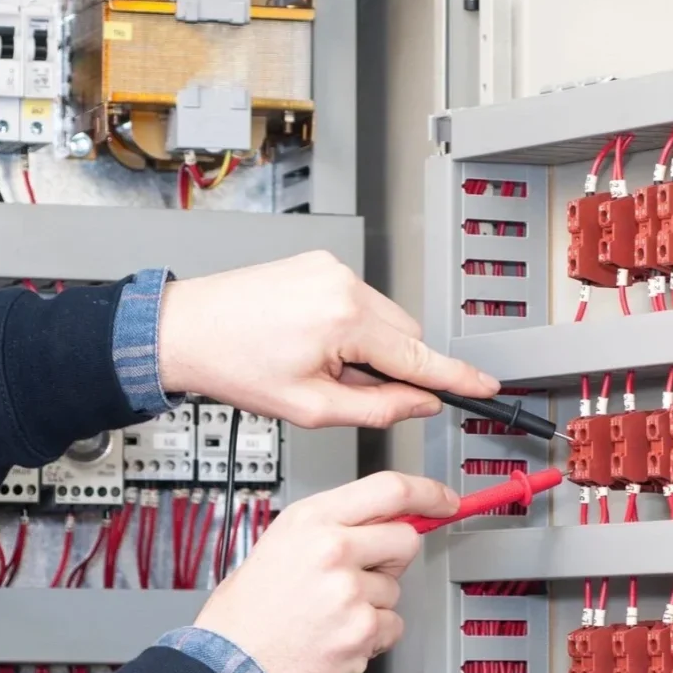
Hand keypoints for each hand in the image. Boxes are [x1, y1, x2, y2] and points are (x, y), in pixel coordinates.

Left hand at [158, 250, 498, 427]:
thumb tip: (419, 402)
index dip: (456, 377)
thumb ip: (377, 408)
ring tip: (319, 366)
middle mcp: (344, 284)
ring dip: (370, 349)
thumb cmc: (234, 366)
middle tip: (349, 391)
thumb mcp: (312, 409)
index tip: (486, 386)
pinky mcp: (319, 263)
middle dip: (393, 368)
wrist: (186, 331)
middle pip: (406, 336)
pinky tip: (313, 344)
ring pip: (384, 319)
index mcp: (345, 319)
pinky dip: (352, 328)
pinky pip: (359, 302)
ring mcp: (331, 268)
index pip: (419, 356)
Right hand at [194, 472, 457, 672]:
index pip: (389, 489)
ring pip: (396, 589)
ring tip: (329, 613)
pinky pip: (392, 626)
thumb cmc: (247, 611)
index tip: (444, 499)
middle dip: (392, 558)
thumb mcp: (280, 543)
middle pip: (405, 539)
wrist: (231, 665)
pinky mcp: (361, 631)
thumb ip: (332, 526)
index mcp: (312, 520)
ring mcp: (350, 592)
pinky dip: (372, 636)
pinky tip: (336, 635)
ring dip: (373, 603)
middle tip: (360, 575)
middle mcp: (333, 550)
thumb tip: (382, 519)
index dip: (427, 492)